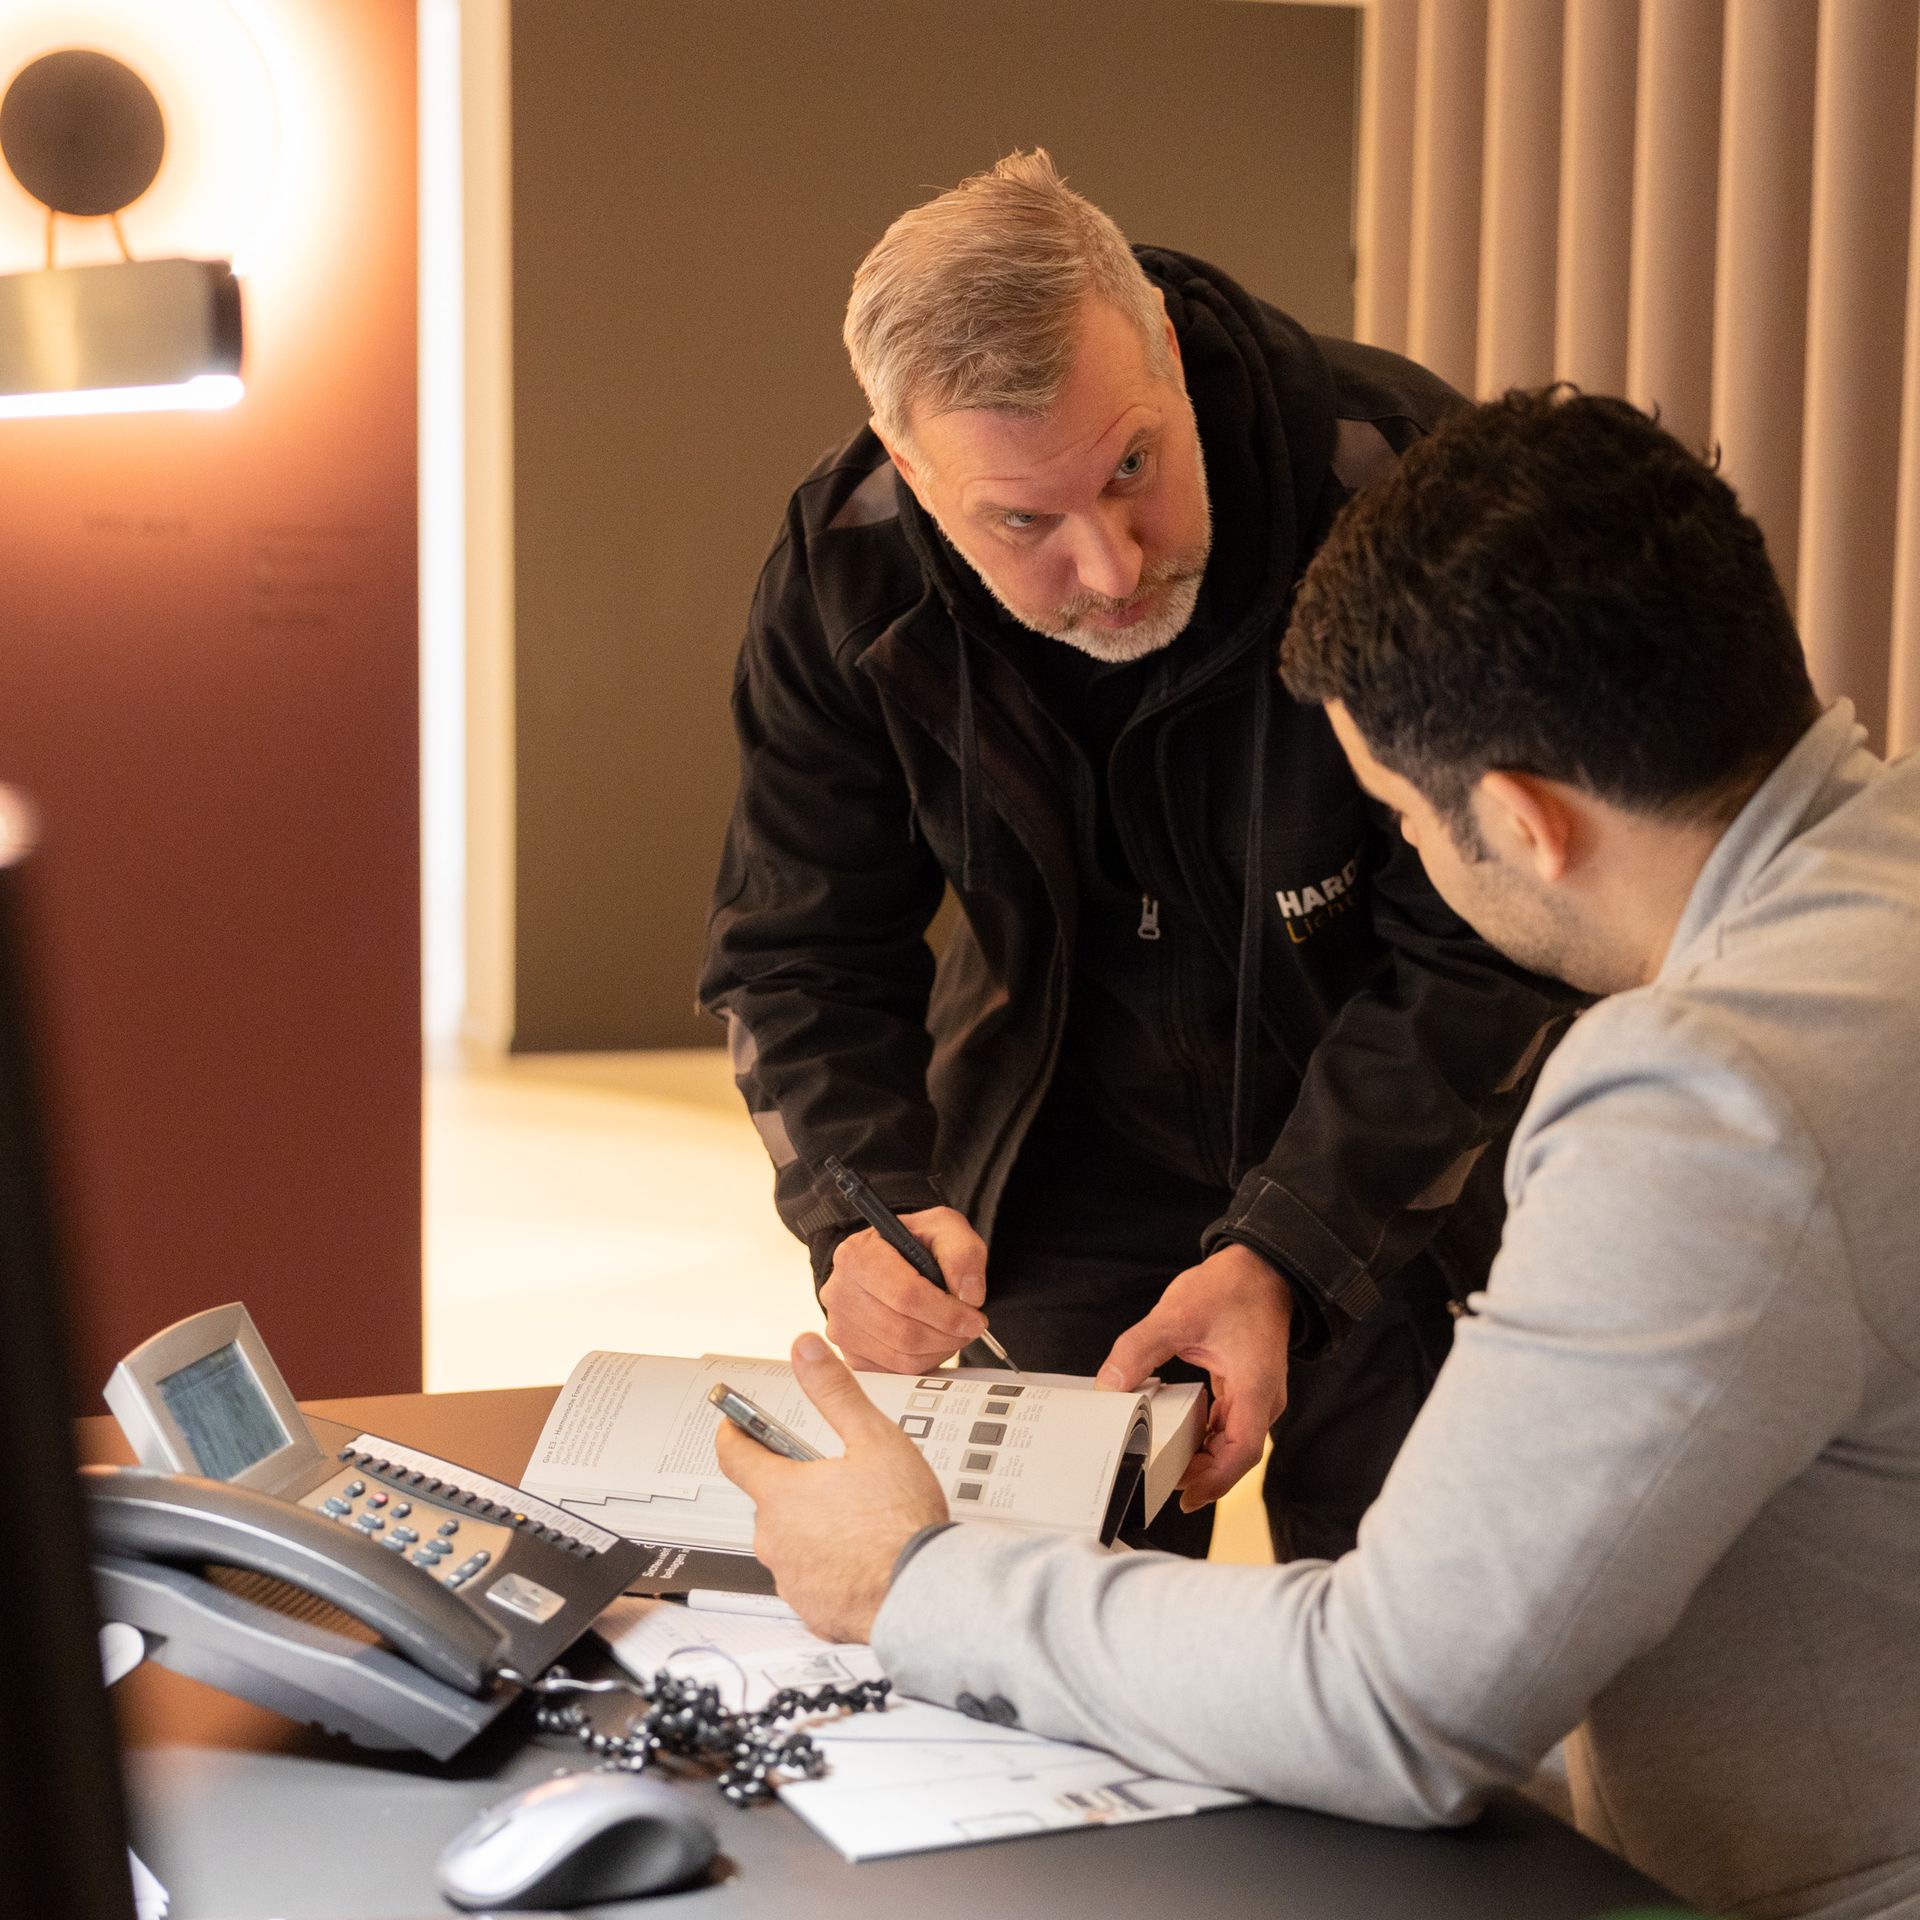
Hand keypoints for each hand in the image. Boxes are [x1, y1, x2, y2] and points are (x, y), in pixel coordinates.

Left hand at [715, 1332, 948, 1640]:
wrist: (922, 1593)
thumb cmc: (901, 1521)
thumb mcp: (873, 1438)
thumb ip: (834, 1391)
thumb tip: (807, 1350)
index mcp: (780, 1493)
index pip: (734, 1454)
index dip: (734, 1431)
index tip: (735, 1423)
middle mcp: (773, 1538)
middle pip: (770, 1499)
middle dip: (797, 1484)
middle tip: (839, 1477)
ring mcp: (790, 1578)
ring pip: (791, 1541)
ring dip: (814, 1528)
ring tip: (861, 1521)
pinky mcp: (810, 1610)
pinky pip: (811, 1579)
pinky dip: (829, 1567)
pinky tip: (863, 1558)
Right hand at [819, 1205, 990, 1372]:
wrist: (888, 1260)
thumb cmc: (912, 1244)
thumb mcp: (943, 1228)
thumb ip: (962, 1252)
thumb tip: (969, 1294)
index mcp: (858, 1255)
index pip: (906, 1295)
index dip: (948, 1313)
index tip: (974, 1319)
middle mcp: (840, 1292)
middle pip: (905, 1332)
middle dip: (948, 1335)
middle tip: (970, 1328)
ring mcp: (841, 1328)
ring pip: (902, 1358)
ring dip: (940, 1350)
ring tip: (954, 1332)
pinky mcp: (851, 1355)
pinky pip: (896, 1372)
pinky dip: (924, 1362)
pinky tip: (933, 1342)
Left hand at [1097, 1244, 1292, 1511]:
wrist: (1262, 1267)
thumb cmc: (1231, 1288)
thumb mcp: (1177, 1314)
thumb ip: (1139, 1350)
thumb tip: (1108, 1385)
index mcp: (1255, 1388)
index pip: (1241, 1451)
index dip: (1213, 1480)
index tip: (1183, 1495)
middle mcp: (1262, 1400)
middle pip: (1234, 1454)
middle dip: (1199, 1473)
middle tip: (1157, 1482)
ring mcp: (1256, 1395)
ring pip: (1230, 1442)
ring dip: (1200, 1456)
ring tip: (1161, 1465)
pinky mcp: (1246, 1387)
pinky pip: (1227, 1423)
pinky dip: (1202, 1434)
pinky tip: (1175, 1433)